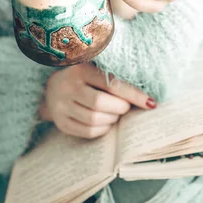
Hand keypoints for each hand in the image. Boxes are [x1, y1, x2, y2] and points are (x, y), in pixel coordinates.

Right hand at [38, 64, 156, 138]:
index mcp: (81, 70)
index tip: (151, 103)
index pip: (111, 84)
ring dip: (112, 119)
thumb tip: (147, 98)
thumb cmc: (85, 79)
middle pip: (100, 103)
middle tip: (125, 107)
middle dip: (120, 108)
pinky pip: (88, 132)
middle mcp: (68, 87)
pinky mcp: (61, 123)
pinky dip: (103, 129)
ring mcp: (61, 106)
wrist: (51, 89)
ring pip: (94, 120)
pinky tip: (106, 123)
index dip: (133, 95)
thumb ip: (116, 79)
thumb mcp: (95, 71)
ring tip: (115, 114)